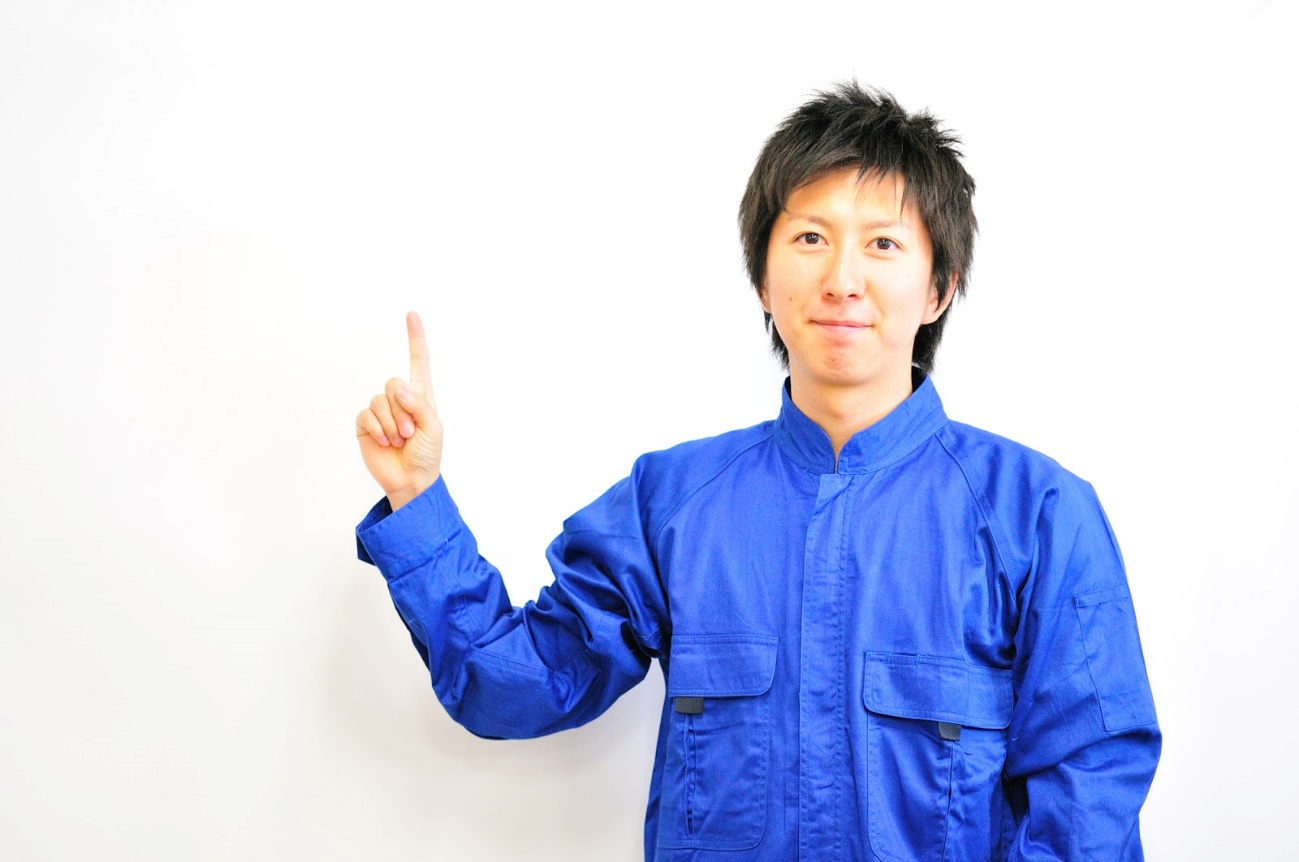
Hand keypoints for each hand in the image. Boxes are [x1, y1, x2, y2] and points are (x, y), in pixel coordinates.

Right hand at [355, 311, 443, 509]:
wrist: (410, 480)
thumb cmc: (427, 455)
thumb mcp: (433, 428)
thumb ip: (418, 404)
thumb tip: (397, 388)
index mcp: (421, 396)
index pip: (418, 361)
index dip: (415, 338)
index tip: (412, 314)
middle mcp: (399, 399)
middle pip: (393, 383)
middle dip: (403, 410)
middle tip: (411, 433)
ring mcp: (381, 411)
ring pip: (380, 400)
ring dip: (392, 424)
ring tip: (400, 441)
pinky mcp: (366, 424)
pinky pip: (366, 415)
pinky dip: (378, 429)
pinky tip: (385, 441)